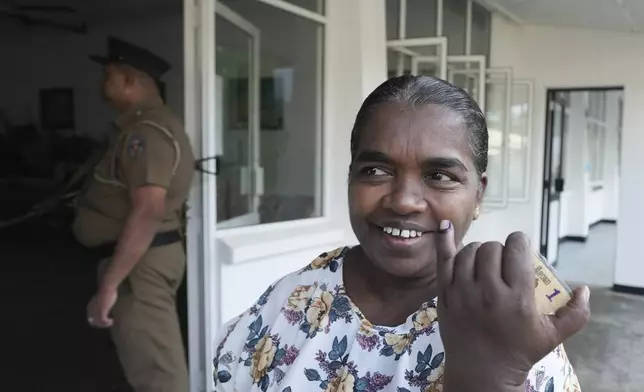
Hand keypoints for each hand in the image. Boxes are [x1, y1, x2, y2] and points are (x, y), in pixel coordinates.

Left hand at [86, 287, 117, 327]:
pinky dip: (108, 323)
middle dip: (100, 324)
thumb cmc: (105, 291)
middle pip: (93, 322)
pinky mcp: (102, 313)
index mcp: (89, 307)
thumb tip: (104, 306)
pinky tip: (112, 321)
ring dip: (104, 324)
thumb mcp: (101, 299)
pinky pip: (104, 322)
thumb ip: (100, 304)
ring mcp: (96, 313)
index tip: (103, 319)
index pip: (90, 317)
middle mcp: (91, 311)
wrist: (107, 289)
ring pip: (98, 323)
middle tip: (107, 323)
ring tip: (110, 323)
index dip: (96, 320)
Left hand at [434, 220, 589, 390]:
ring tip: (485, 261)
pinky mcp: (444, 294)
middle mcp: (487, 290)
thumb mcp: (553, 336)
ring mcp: (462, 291)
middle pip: (492, 249)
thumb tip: (584, 289)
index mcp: (516, 297)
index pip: (516, 249)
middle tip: (504, 263)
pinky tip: (445, 227)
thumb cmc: (519, 351)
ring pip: (469, 251)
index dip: (520, 243)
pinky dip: (444, 241)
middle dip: (501, 250)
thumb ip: (575, 314)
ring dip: (479, 251)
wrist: (481, 372)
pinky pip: (443, 261)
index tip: (521, 249)